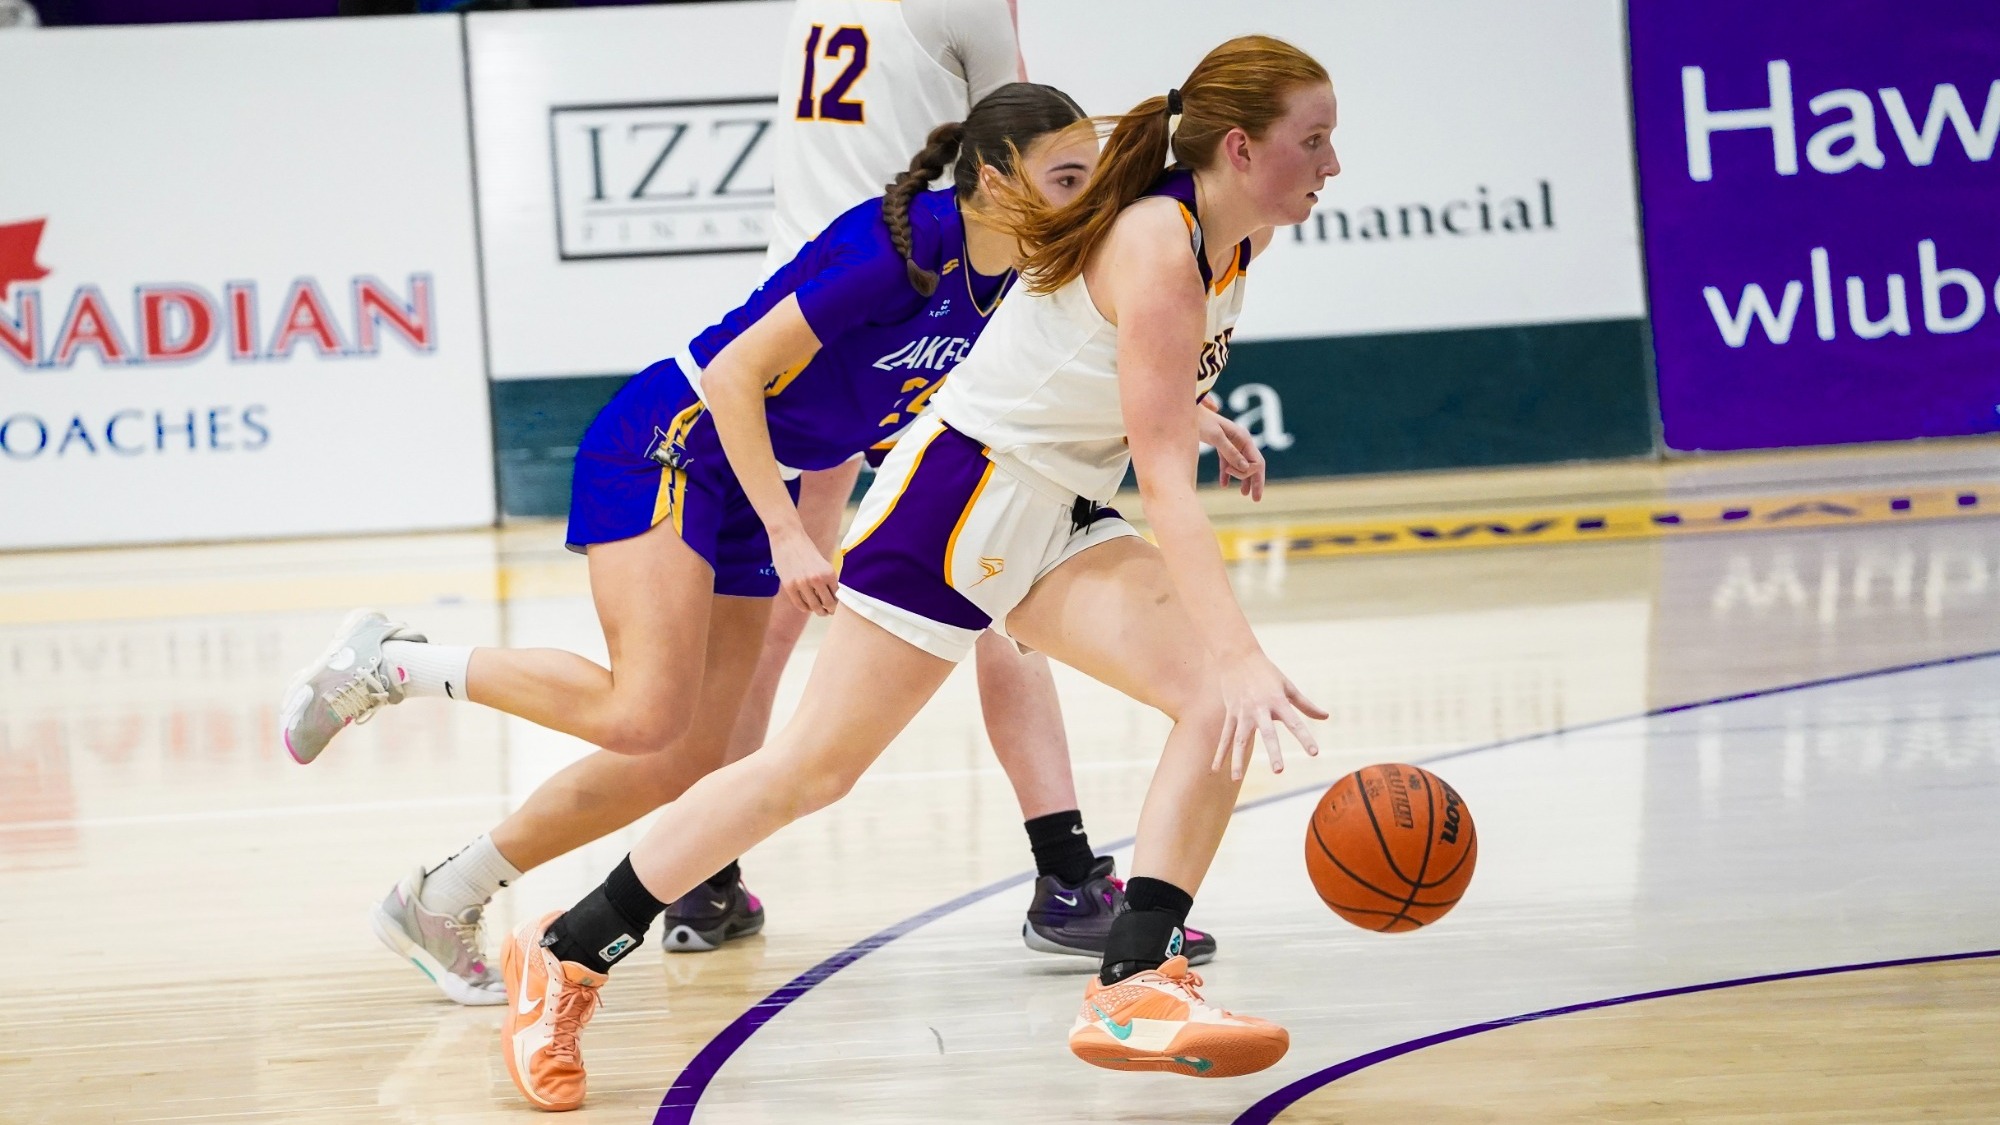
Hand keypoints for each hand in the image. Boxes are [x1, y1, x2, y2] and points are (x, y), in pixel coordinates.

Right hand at [771, 526, 838, 615]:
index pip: (837, 596)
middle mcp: (817, 579)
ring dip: (818, 611)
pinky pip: (800, 604)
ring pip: (814, 607)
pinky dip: (805, 608)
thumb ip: (827, 579)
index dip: (837, 603)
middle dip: (829, 610)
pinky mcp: (789, 586)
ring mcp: (802, 583)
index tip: (835, 606)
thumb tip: (833, 599)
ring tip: (819, 611)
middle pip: (828, 604)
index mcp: (829, 572)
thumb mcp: (822, 563)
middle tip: (828, 612)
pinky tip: (807, 607)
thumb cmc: (806, 549)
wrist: (788, 537)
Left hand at [1197, 410, 1265, 500]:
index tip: (1230, 471)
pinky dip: (1227, 474)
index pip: (1257, 461)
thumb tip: (1246, 468)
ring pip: (1242, 465)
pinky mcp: (1222, 446)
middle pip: (1253, 464)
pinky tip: (1223, 485)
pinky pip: (1228, 463)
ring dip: (1244, 479)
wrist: (1189, 412)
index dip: (1249, 473)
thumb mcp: (1216, 437)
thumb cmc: (1202, 422)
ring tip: (1244, 494)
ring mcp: (1232, 444)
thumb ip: (1230, 452)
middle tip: (1256, 499)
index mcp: (1243, 438)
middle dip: (1255, 481)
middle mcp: (1241, 441)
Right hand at [1212, 652, 1325, 779]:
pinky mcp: (1230, 714)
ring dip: (1237, 760)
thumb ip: (1306, 705)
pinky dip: (1220, 753)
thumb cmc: (1266, 672)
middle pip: (1267, 734)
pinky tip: (1215, 769)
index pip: (1294, 723)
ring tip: (1236, 779)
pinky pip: (1225, 737)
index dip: (1304, 738)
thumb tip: (1326, 717)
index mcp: (1277, 701)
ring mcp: (1242, 712)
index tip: (1314, 753)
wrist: (1237, 656)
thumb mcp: (1288, 686)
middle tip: (1279, 771)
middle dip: (1273, 752)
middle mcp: (1259, 708)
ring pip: (1240, 740)